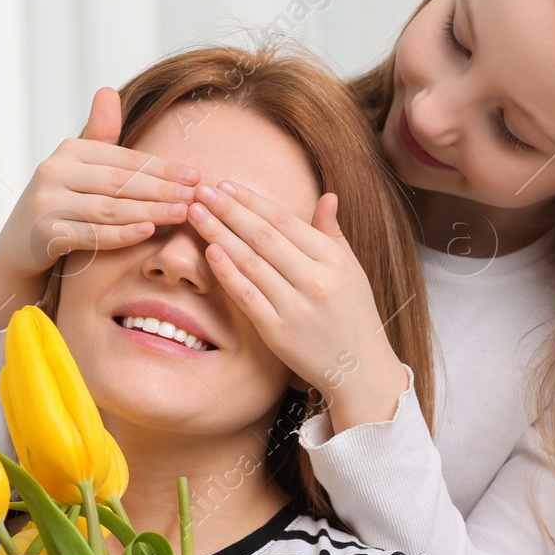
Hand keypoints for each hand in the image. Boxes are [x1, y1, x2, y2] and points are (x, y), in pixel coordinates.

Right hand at [0, 87, 202, 313]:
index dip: (163, 168)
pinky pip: (91, 234)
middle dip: (163, 189)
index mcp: (71, 151)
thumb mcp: (79, 168)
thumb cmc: (62, 203)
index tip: (195, 176)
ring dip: (150, 212)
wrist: (20, 245)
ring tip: (182, 214)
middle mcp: (55, 170)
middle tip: (196, 196)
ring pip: (109, 208)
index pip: (126, 159)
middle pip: (120, 182)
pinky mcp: (44, 232)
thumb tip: (108, 90)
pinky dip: (121, 234)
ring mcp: (47, 201)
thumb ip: (100, 135)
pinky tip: (147, 232)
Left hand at [186, 180, 410, 431]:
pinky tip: (209, 251)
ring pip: (251, 262)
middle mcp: (316, 281)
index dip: (252, 201)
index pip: (285, 221)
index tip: (226, 186)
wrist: (359, 369)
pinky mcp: (278, 332)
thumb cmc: (353, 314)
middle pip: (263, 237)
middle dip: (229, 210)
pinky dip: (228, 272)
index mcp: (334, 260)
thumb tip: (328, 196)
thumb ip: (333, 233)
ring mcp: (296, 307)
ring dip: (219, 234)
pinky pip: (247, 296)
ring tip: (196, 214)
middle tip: (201, 191)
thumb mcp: (351, 270)